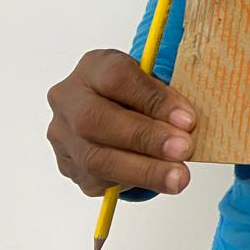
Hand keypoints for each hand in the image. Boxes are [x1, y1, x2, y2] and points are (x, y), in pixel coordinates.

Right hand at [46, 48, 196, 196]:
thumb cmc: (136, 93)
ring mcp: (63, 135)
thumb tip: (184, 125)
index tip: (186, 120)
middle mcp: (69, 99)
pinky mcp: (68, 165)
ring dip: (143, 170)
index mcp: (93, 67)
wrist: (113, 109)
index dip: (153, 99)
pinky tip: (157, 180)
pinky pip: (97, 180)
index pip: (117, 77)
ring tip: (177, 177)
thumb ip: (164, 98)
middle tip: (182, 150)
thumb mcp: (151, 82)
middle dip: (144, 138)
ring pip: (95, 158)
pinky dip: (132, 182)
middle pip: (96, 120)